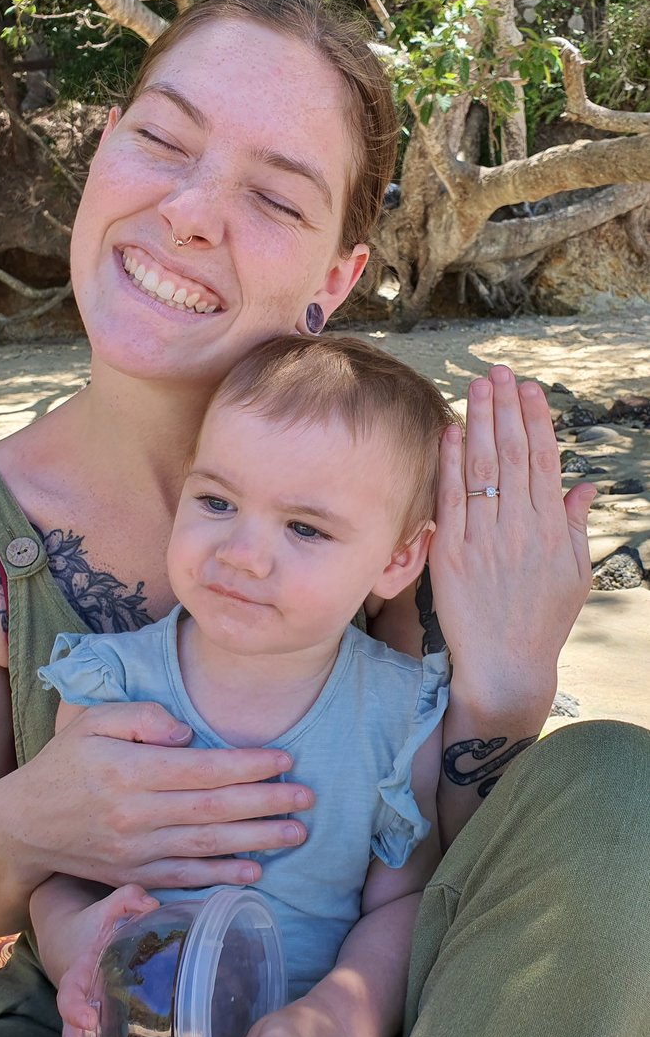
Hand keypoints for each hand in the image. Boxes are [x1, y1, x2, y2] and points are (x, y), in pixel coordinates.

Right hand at [0, 701, 312, 898]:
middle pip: (214, 810)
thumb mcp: (95, 721)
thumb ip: (143, 717)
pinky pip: (186, 877)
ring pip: (207, 846)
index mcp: (130, 771)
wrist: (24, 824)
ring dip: (257, 841)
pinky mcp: (135, 874)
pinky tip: (255, 872)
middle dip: (267, 803)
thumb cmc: (66, 762)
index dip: (248, 765)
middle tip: (307, 798)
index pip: (202, 770)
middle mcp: (136, 814)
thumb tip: (188, 733)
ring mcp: (136, 851)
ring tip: (297, 833)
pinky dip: (221, 876)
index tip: (285, 759)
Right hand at [52, 885, 159, 1036]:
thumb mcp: (108, 907)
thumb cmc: (94, 925)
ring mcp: (86, 1019)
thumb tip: (151, 906)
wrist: (73, 938)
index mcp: (78, 975)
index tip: (88, 1018)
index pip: (69, 994)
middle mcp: (79, 1003)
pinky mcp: (98, 1026)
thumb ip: (127, 899)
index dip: (74, 1008)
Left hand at [430, 365, 594, 711]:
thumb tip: (585, 486)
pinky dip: (449, 463)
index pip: (543, 461)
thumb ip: (576, 525)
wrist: (505, 665)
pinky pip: (451, 499)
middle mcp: (520, 529)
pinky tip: (451, 431)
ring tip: (476, 386)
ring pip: (481, 469)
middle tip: (499, 372)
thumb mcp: (575, 573)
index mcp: (552, 530)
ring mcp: (484, 540)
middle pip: (511, 455)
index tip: (528, 389)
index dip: (535, 421)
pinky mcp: (451, 554)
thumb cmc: (543, 620)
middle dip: (505, 408)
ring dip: (478, 422)